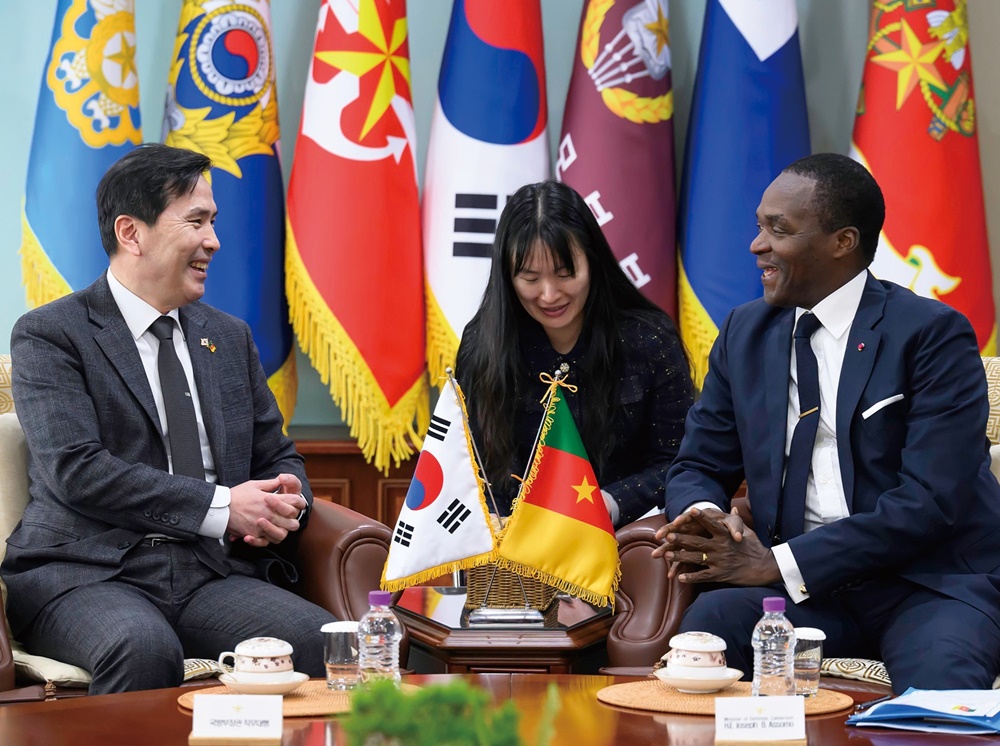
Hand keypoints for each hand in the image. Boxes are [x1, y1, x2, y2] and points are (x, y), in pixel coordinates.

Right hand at [228, 475, 306, 546]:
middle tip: (288, 517)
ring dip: (283, 531)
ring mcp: (262, 527)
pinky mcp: (253, 535)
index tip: (297, 503)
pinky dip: (267, 540)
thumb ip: (271, 483)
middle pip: (292, 522)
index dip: (299, 502)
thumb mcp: (255, 485)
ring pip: (282, 535)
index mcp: (271, 500)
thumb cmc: (237, 495)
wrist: (220, 507)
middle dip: (293, 519)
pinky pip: (266, 542)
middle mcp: (269, 514)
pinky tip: (264, 535)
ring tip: (278, 527)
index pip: (294, 502)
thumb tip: (281, 480)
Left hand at [651, 507, 779, 585]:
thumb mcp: (747, 531)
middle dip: (681, 538)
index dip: (700, 517)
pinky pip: (703, 576)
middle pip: (697, 542)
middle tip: (667, 535)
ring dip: (680, 556)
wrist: (765, 568)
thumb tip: (734, 508)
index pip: (711, 523)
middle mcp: (721, 547)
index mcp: (726, 535)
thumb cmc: (755, 547)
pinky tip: (679, 577)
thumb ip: (736, 521)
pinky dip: (691, 576)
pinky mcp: (720, 574)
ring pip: (696, 558)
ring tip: (667, 554)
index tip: (689, 510)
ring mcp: (719, 561)